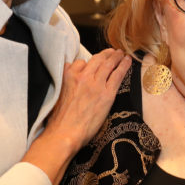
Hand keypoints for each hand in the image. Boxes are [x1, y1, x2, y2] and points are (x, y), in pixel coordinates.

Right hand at [22, 48, 130, 184]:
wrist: (65, 132)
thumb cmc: (58, 120)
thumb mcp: (57, 94)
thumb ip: (65, 83)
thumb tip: (70, 79)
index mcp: (68, 75)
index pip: (80, 62)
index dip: (88, 63)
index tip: (93, 64)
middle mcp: (82, 76)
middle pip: (97, 59)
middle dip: (106, 54)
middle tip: (112, 52)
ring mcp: (96, 84)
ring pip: (108, 64)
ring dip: (116, 57)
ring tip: (121, 54)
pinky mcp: (107, 93)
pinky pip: (117, 75)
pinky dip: (123, 66)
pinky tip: (128, 61)